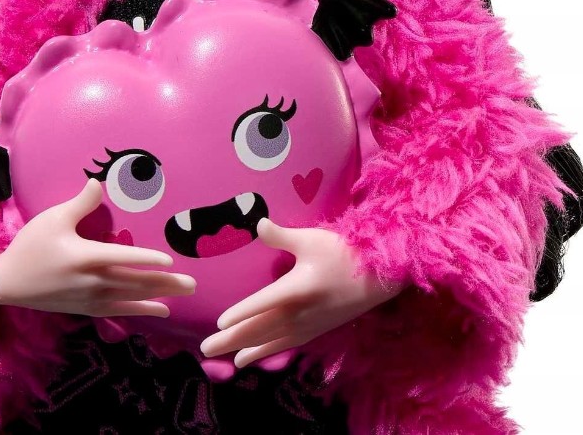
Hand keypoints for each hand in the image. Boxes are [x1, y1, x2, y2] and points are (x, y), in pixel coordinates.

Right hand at [0, 178, 195, 318]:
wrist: (8, 283)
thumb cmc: (30, 246)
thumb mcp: (54, 219)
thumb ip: (81, 203)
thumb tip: (99, 183)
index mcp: (85, 257)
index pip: (124, 258)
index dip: (148, 260)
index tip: (171, 261)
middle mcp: (92, 281)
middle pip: (135, 282)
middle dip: (165, 283)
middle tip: (192, 284)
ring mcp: (90, 298)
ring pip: (131, 298)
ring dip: (158, 296)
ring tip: (181, 296)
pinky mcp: (86, 308)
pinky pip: (119, 311)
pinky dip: (140, 310)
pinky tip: (158, 310)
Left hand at [199, 218, 403, 369]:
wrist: (378, 278)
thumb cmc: (343, 253)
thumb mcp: (311, 240)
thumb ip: (281, 236)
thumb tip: (258, 223)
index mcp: (296, 289)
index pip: (261, 305)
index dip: (240, 314)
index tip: (219, 322)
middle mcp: (299, 313)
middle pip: (259, 329)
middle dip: (231, 340)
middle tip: (205, 349)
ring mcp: (307, 326)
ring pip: (270, 342)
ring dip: (245, 350)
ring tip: (224, 359)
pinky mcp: (314, 331)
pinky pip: (285, 346)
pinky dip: (267, 353)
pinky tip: (253, 358)